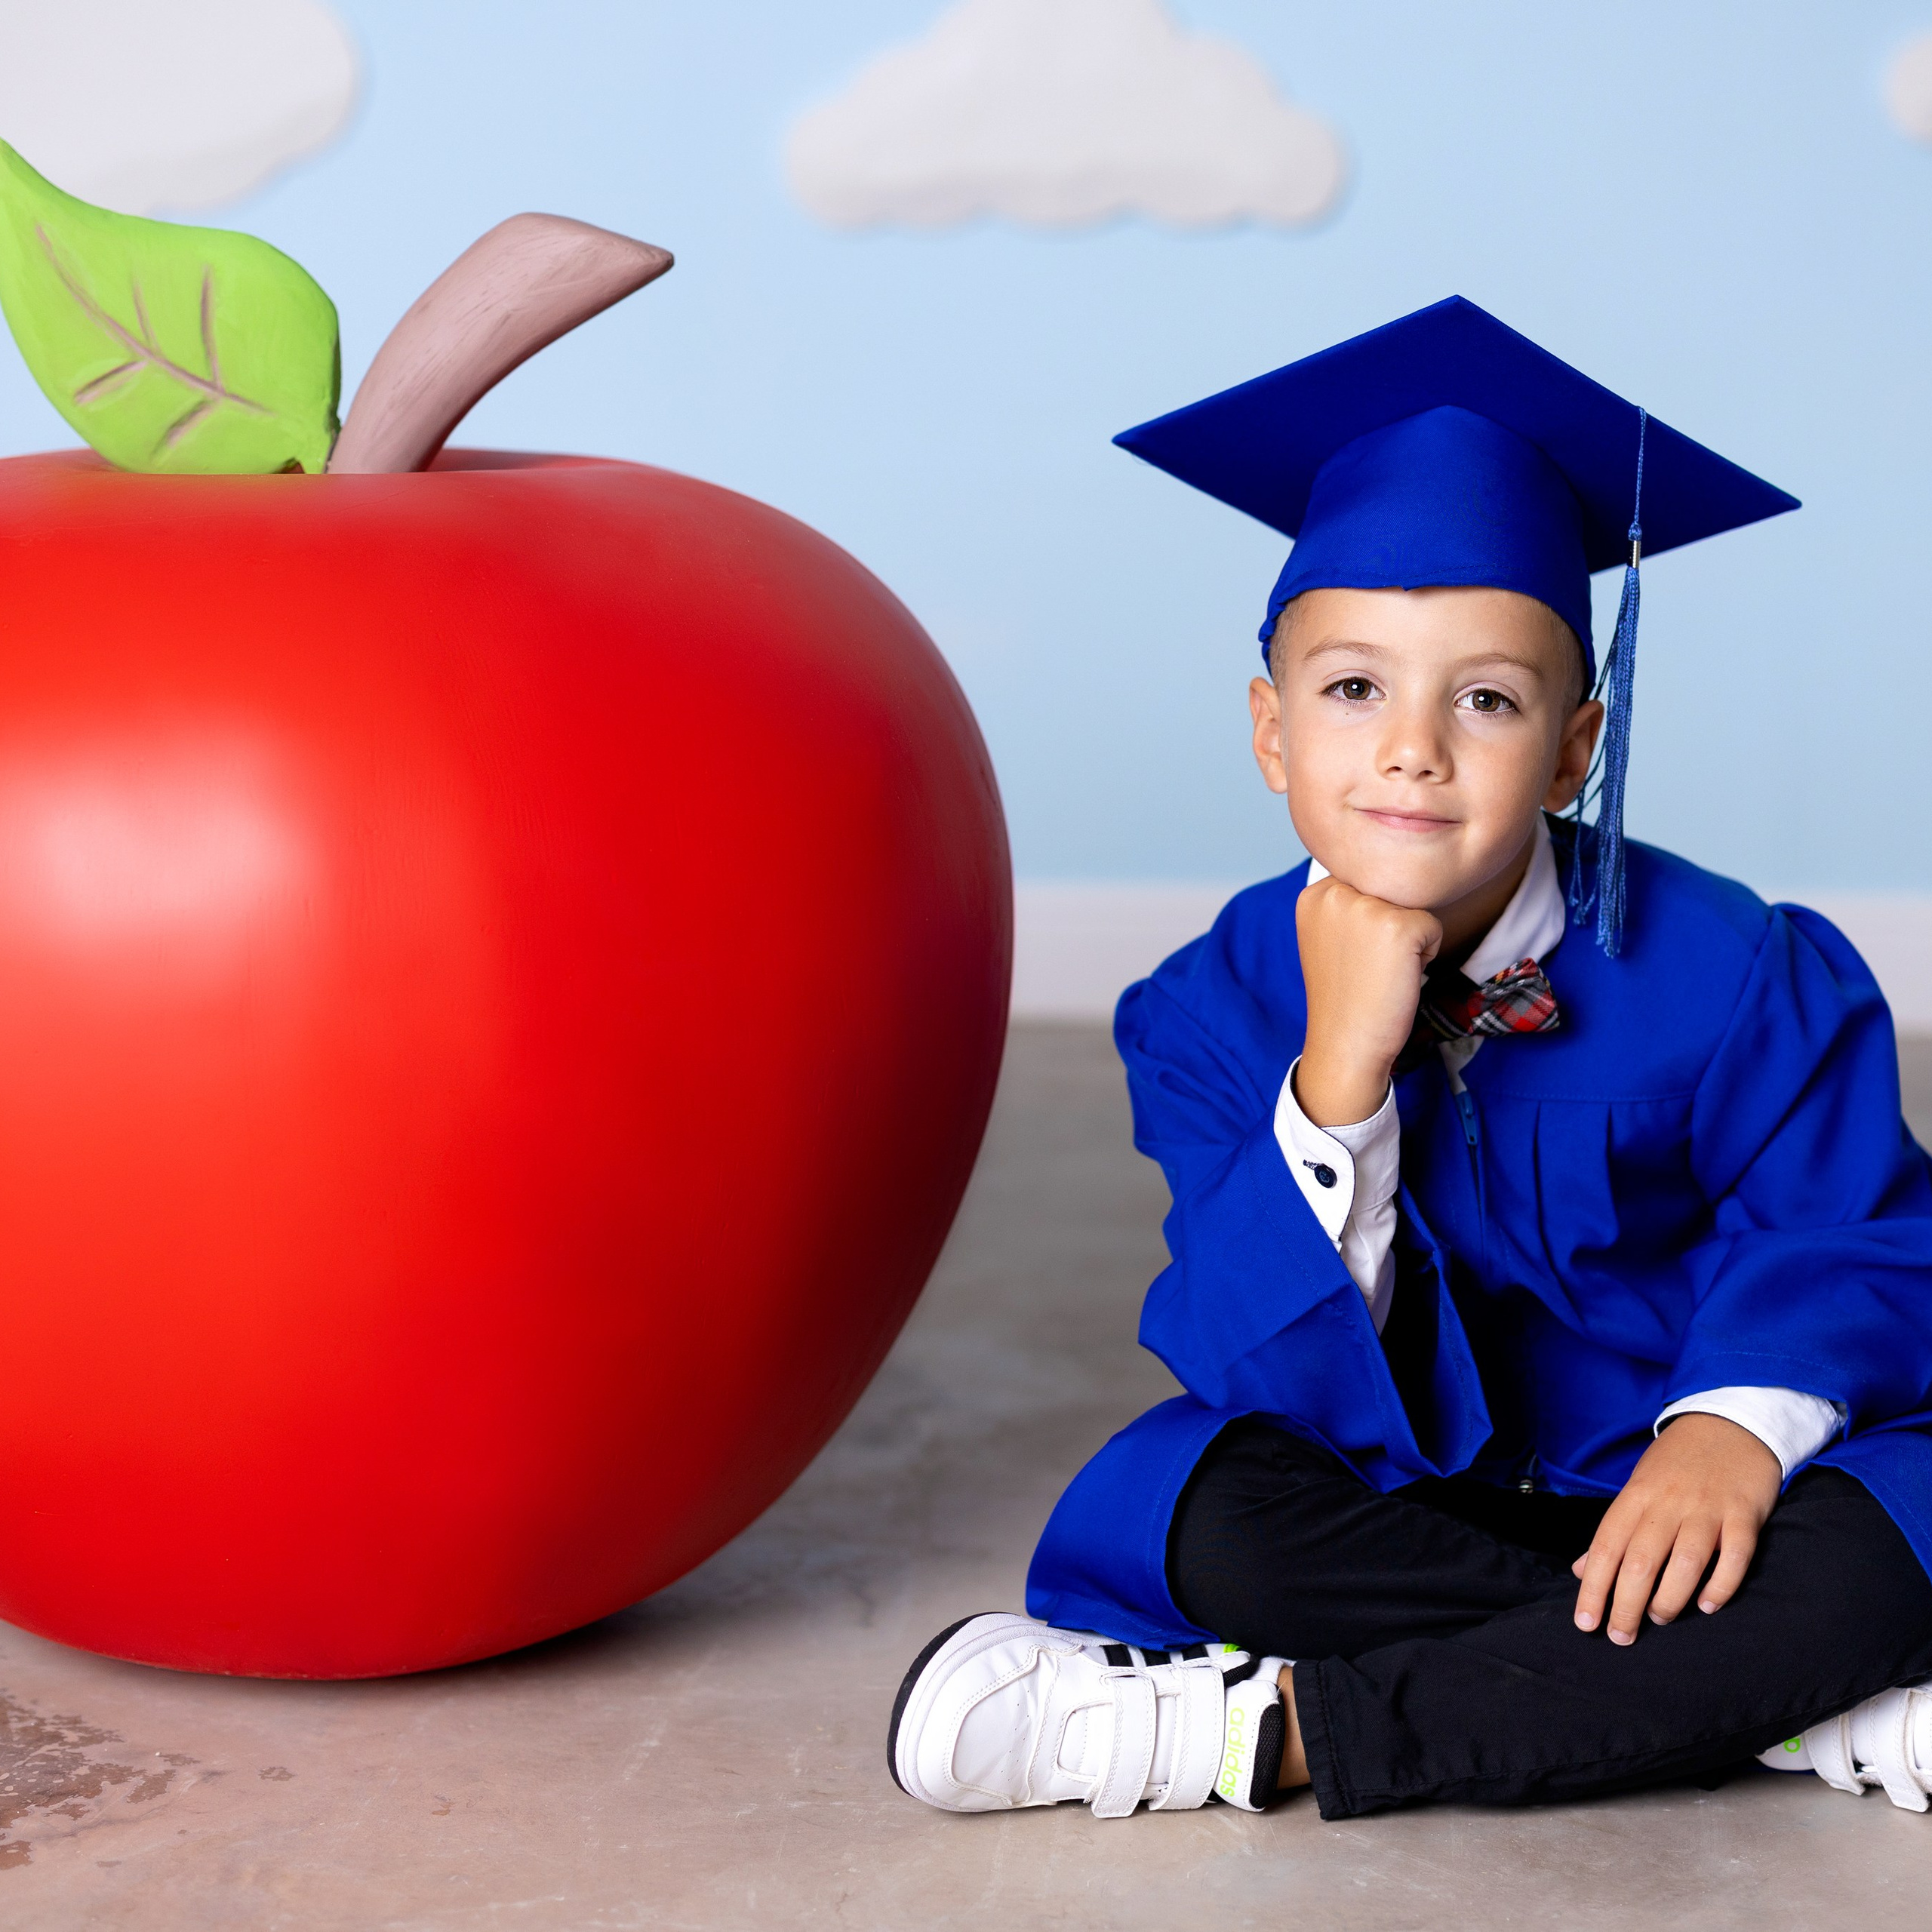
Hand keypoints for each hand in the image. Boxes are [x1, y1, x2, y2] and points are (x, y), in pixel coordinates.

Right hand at [1294, 876, 1441, 1124]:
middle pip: (1393, 890)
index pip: (1370, 881)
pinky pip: (1433, 927)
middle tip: (1368, 965)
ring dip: (1409, 940)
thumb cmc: (1346, 996)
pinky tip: (1396, 978)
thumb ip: (1348, 903)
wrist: (1346, 1044)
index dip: (1372, 920)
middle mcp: (1335, 892)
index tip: (1354, 954)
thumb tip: (1387, 876)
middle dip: (1391, 925)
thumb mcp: (1329, 936)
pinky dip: (1426, 955)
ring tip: (1381, 971)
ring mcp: (1365, 908)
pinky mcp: (1397, 927)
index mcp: (1315, 893)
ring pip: (1414, 907)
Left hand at [1571, 1413, 1781, 1644]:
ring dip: (1669, 1600)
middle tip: (1620, 1637)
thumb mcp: (1639, 1488)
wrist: (1730, 1422)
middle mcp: (1668, 1503)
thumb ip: (1615, 1531)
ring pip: (1683, 1563)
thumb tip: (1583, 1571)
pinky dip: (1720, 1585)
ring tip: (1659, 1620)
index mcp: (1636, 1496)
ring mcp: (1707, 1509)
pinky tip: (1708, 1605)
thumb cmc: (1678, 1464)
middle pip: (1640, 1561)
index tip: (1585, 1623)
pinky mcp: (1744, 1514)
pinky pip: (1734, 1556)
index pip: (1606, 1547)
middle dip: (1625, 1606)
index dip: (1594, 1588)